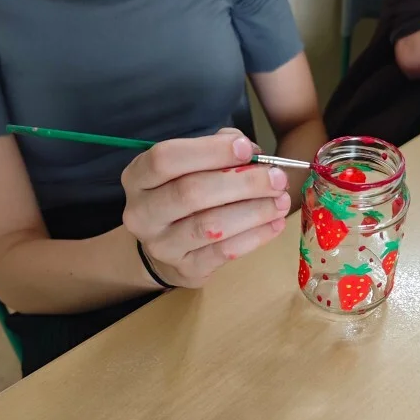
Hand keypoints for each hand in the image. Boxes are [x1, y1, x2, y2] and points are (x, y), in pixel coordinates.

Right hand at [121, 129, 290, 287]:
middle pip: (191, 193)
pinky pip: (223, 252)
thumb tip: (251, 152)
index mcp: (138, 177)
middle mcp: (142, 213)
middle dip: (242, 183)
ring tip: (281, 201)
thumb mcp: (191, 165)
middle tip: (277, 179)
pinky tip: (275, 224)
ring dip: (253, 211)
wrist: (166, 249)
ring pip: (210, 226)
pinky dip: (255, 237)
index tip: (247, 149)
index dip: (209, 152)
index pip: (166, 158)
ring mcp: (161, 246)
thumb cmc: (184, 196)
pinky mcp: (185, 270)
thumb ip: (217, 149)